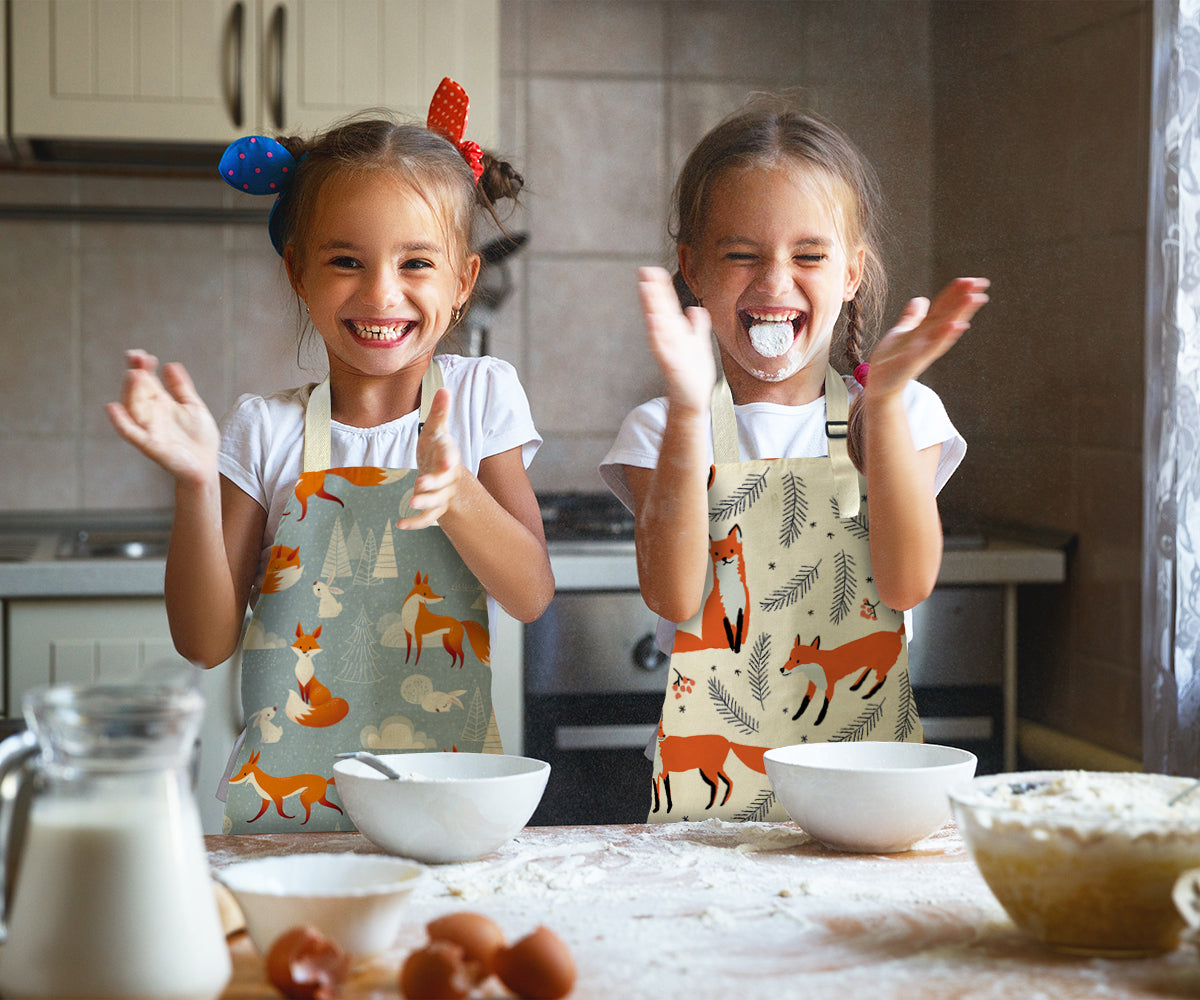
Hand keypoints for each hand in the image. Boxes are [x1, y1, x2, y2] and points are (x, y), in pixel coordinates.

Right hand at [105, 350, 219, 485]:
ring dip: (130, 391)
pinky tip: (113, 408)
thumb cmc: (199, 438)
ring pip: (133, 407)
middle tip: (138, 358)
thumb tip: (170, 364)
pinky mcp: (150, 444)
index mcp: (162, 403)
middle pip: (138, 390)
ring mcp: (149, 428)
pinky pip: (131, 432)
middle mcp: (152, 414)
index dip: (144, 367)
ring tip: (132, 374)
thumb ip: (182, 387)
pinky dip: (121, 421)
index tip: (144, 355)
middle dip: (137, 374)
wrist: (206, 465)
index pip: (147, 381)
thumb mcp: (193, 406)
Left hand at [397, 387, 462, 528]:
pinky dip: (415, 524)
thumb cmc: (436, 448)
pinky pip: (428, 520)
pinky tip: (399, 525)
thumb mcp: (436, 430)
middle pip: (444, 483)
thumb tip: (444, 388)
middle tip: (419, 486)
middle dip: (434, 485)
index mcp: (449, 456)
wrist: (444, 473)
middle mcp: (449, 476)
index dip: (448, 461)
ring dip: (425, 504)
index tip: (446, 463)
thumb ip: (439, 412)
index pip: (450, 457)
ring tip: (410, 503)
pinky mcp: (436, 508)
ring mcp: (443, 494)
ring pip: (438, 502)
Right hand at [638, 266, 715, 412]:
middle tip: (644, 271)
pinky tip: (653, 320)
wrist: (693, 398)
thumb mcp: (698, 344)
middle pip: (659, 310)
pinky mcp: (671, 365)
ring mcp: (668, 351)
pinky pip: (663, 347)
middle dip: (652, 291)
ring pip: (658, 325)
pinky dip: (657, 334)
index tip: (653, 269)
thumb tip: (695, 309)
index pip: (666, 305)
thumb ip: (697, 326)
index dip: (660, 288)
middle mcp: (669, 339)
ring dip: (651, 307)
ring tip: (645, 289)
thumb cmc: (694, 373)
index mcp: (675, 332)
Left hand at [864, 277, 989, 397]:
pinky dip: (943, 336)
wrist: (879, 386)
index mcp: (925, 331)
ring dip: (960, 313)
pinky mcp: (914, 361)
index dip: (955, 293)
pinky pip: (932, 347)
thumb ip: (912, 317)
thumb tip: (921, 299)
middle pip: (949, 314)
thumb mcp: (901, 333)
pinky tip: (955, 325)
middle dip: (964, 299)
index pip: (943, 308)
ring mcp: (923, 350)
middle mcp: (928, 339)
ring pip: (945, 328)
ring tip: (974, 298)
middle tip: (981, 283)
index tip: (971, 279)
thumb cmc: (891, 361)